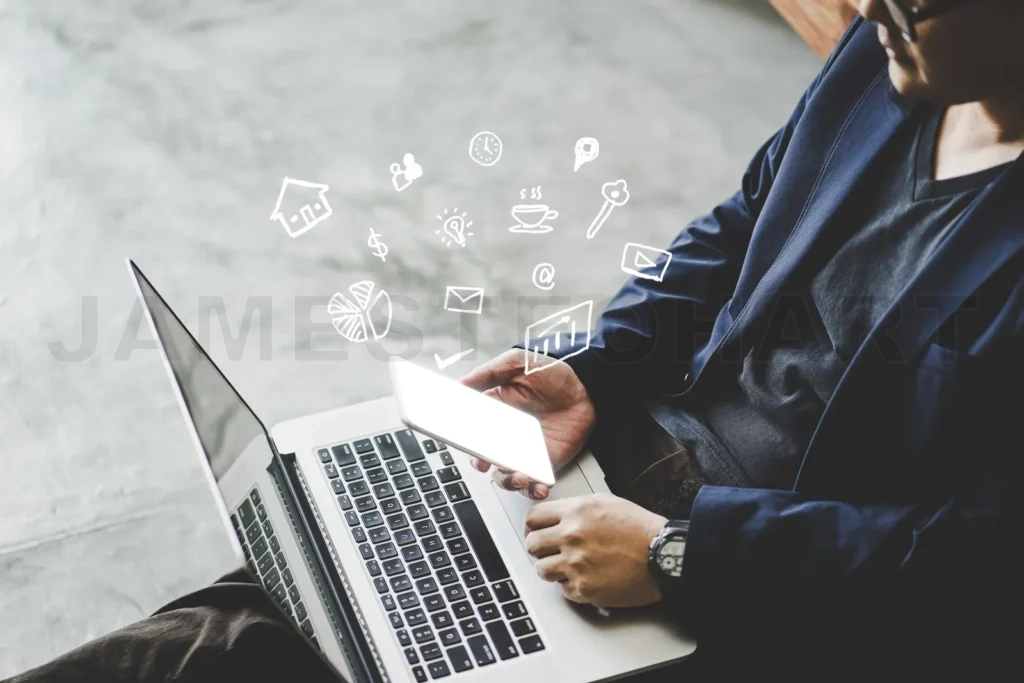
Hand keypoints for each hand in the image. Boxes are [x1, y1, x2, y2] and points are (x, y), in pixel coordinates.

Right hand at [460, 350, 595, 499]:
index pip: (472, 432)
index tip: (464, 444)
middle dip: (483, 465)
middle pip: (485, 458)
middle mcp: (507, 436)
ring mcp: (525, 452)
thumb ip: (488, 372)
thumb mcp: (517, 363)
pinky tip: (536, 486)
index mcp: (495, 414)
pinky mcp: (544, 463)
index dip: (465, 440)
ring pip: (506, 475)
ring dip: (508, 481)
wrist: (587, 386)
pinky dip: (533, 490)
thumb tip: (461, 383)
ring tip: (517, 476)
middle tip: (487, 462)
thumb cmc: (553, 373)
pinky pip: (534, 483)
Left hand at [524, 493, 667, 608]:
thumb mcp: (605, 502)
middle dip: (539, 548)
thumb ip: (575, 507)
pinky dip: (570, 585)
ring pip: (541, 570)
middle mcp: (571, 537)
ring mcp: (576, 565)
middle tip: (549, 550)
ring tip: (567, 566)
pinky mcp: (584, 589)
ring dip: (551, 568)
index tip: (534, 531)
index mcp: (575, 512)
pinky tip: (585, 577)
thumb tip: (554, 515)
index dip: (532, 526)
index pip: (533, 518)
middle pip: (532, 545)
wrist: (663, 556)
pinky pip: (562, 590)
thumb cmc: (640, 528)